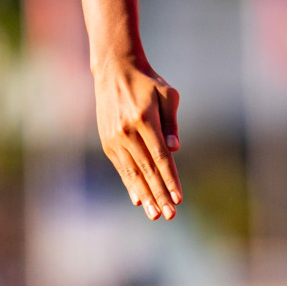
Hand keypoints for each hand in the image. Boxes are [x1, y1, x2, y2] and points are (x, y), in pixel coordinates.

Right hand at [93, 59, 182, 219]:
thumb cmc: (148, 82)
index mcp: (144, 119)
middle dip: (159, 194)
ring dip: (144, 196)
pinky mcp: (107, 142)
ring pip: (132, 173)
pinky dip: (130, 185)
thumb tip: (174, 149)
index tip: (179, 197)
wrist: (115, 71)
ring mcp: (114, 138)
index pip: (160, 157)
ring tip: (154, 214)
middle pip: (147, 170)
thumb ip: (171, 122)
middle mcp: (127, 132)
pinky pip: (121, 168)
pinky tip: (138, 200)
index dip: (170, 179)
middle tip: (170, 214)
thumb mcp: (167, 94)